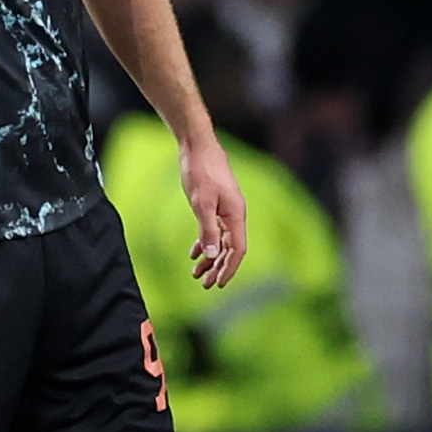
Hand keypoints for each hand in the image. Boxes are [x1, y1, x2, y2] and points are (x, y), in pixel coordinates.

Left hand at [178, 133, 245, 289]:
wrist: (197, 147)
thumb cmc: (201, 172)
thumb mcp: (201, 202)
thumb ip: (207, 228)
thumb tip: (212, 254)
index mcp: (236, 215)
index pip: (237, 249)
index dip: (229, 268)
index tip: (218, 284)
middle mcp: (234, 215)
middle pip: (230, 249)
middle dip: (219, 268)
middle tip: (204, 285)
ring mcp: (225, 210)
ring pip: (221, 241)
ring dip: (211, 258)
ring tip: (196, 274)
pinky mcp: (215, 205)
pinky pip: (213, 230)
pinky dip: (205, 243)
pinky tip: (194, 253)